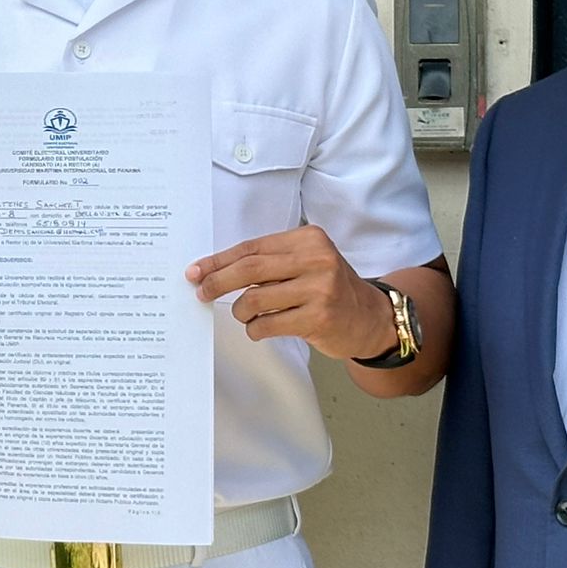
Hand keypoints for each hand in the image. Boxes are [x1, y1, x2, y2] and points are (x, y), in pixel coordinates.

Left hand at [185, 225, 394, 359]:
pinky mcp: (318, 318)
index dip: (219, 260)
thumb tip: (216, 270)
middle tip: (201, 293)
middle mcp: (316, 259)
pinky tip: (260, 329)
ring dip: (240, 311)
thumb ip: (270, 262)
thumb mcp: (306, 262)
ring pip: (255, 299)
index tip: (196, 271)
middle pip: (249, 268)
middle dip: (218, 282)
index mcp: (308, 238)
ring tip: (245, 315)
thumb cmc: (328, 288)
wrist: (370, 318)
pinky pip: (268, 324)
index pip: (251, 247)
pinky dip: (255, 329)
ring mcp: (319, 289)